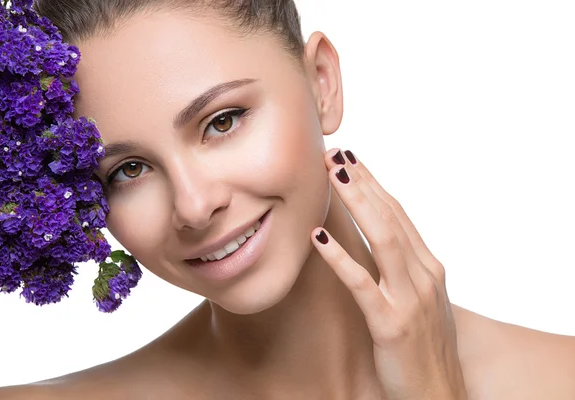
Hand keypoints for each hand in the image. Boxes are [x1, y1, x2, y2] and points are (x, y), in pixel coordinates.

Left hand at [311, 149, 467, 399]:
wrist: (441, 395)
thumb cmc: (426, 346)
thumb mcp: (421, 299)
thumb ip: (404, 268)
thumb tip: (379, 238)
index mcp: (430, 266)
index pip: (399, 214)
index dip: (375, 183)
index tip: (352, 159)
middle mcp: (424, 275)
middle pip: (391, 217)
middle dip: (362, 182)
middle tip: (335, 154)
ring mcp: (410, 299)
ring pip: (383, 239)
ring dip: (357, 204)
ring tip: (332, 177)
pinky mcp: (391, 324)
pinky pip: (362, 284)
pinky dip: (339, 257)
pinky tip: (318, 237)